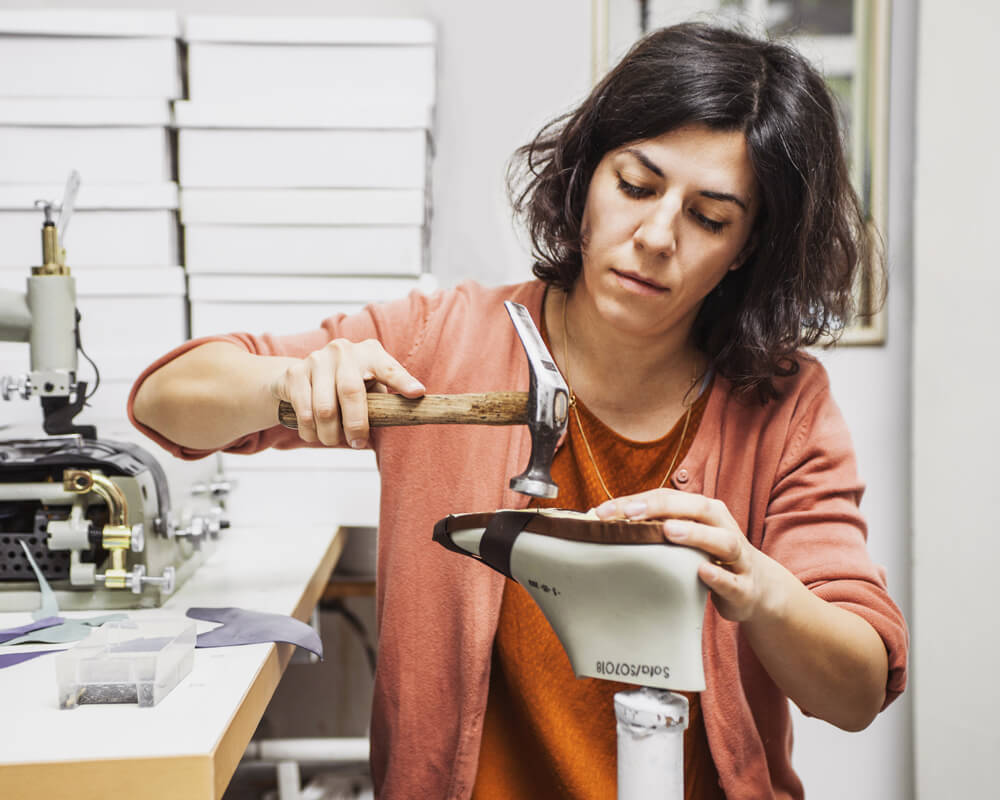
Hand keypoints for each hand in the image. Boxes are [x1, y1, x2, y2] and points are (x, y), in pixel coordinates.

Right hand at [270, 338, 424, 447]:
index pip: (389, 369)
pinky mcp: (294, 373)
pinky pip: (304, 412)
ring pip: (324, 408)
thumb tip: (406, 418)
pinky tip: (315, 433)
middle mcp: (343, 351)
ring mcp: (317, 359)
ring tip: (333, 440)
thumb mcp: (369, 388)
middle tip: (358, 443)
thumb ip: (384, 402)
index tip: (417, 393)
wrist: (302, 375)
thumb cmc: (347, 386)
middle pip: (351, 392)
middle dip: (355, 423)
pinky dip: (310, 431)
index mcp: (370, 353)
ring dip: (330, 433)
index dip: (403, 381)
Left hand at [593, 489, 776, 622]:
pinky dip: (718, 576)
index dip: (636, 501)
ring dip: (695, 534)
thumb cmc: (707, 558)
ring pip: (721, 540)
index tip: (602, 511)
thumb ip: (654, 529)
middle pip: (697, 509)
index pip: (668, 498)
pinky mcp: (744, 587)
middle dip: (662, 508)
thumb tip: (602, 523)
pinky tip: (702, 572)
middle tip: (629, 513)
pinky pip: (732, 580)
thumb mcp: (684, 538)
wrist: (757, 589)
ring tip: (668, 531)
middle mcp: (722, 526)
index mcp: (704, 511)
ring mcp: (737, 557)